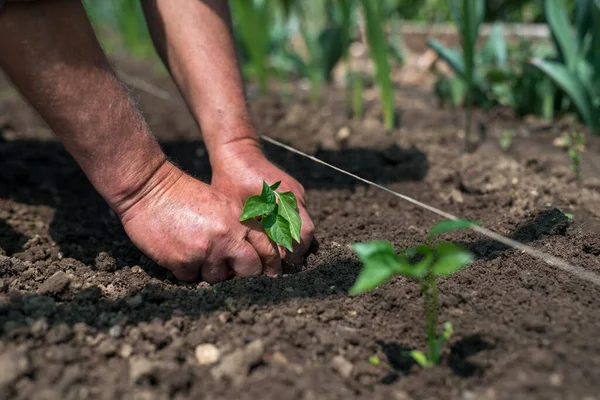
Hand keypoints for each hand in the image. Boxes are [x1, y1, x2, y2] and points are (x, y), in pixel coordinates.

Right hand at [115, 161, 279, 282]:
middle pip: (249, 270)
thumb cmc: (186, 194)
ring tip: (198, 254)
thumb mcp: (222, 203)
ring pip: (218, 278)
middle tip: (234, 273)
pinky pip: (191, 278)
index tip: (269, 274)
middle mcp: (226, 236)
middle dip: (244, 276)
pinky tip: (180, 253)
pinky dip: (187, 270)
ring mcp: (205, 250)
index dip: (270, 264)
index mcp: (239, 220)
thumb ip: (240, 225)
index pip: (266, 248)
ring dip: (210, 272)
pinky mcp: (182, 261)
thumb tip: (254, 254)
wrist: (148, 189)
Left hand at [211, 141, 314, 264]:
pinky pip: (299, 215)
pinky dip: (291, 228)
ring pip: (304, 225)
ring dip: (294, 239)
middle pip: (307, 233)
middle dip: (296, 251)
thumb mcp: (238, 209)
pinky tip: (274, 234)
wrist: (238, 151)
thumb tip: (262, 259)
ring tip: (275, 251)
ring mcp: (297, 193)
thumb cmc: (231, 180)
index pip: (301, 235)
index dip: (292, 254)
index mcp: (283, 200)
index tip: (278, 265)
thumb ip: (254, 232)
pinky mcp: (295, 192)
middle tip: (278, 263)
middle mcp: (295, 197)